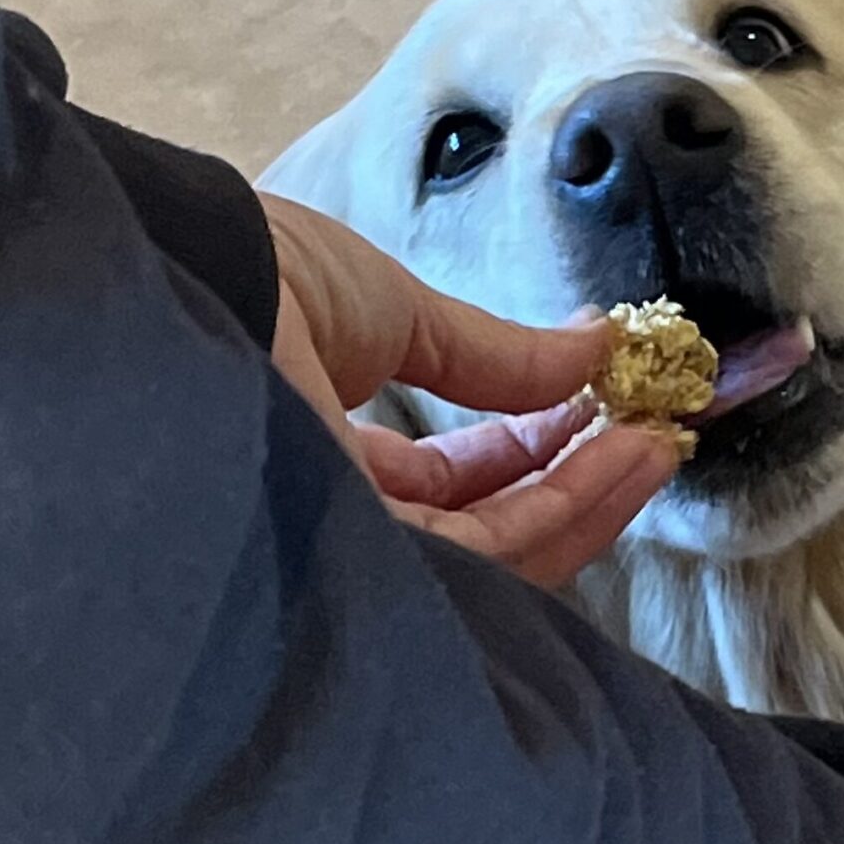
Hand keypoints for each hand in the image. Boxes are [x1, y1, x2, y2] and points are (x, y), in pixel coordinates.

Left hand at [261, 194, 679, 586]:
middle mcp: (337, 518)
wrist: (188, 276)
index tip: (607, 410)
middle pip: (485, 533)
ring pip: (500, 557)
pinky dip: (567, 513)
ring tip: (656, 443)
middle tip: (655, 436)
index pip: (450, 486)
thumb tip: (594, 350)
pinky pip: (492, 562)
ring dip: (591, 499)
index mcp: (322, 455)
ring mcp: (352, 550)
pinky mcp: (372, 568)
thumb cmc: (251, 275)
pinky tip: (619, 458)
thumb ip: (494, 353)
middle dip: (580, 486)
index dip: (537, 451)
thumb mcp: (393, 303)